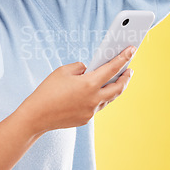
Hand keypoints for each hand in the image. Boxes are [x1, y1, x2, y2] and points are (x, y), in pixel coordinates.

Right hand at [16, 46, 135, 134]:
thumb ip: (80, 68)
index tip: (132, 50)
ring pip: (109, 99)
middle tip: (129, 70)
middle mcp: (94, 99)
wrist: (37, 115)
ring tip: (117, 81)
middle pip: (118, 88)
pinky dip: (99, 98)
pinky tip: (97, 92)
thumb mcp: (63, 71)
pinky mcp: (86, 119)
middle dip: (126, 78)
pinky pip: (97, 106)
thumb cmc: (48, 90)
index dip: (124, 58)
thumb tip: (89, 70)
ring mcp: (91, 111)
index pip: (112, 68)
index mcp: (89, 84)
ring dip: (114, 89)